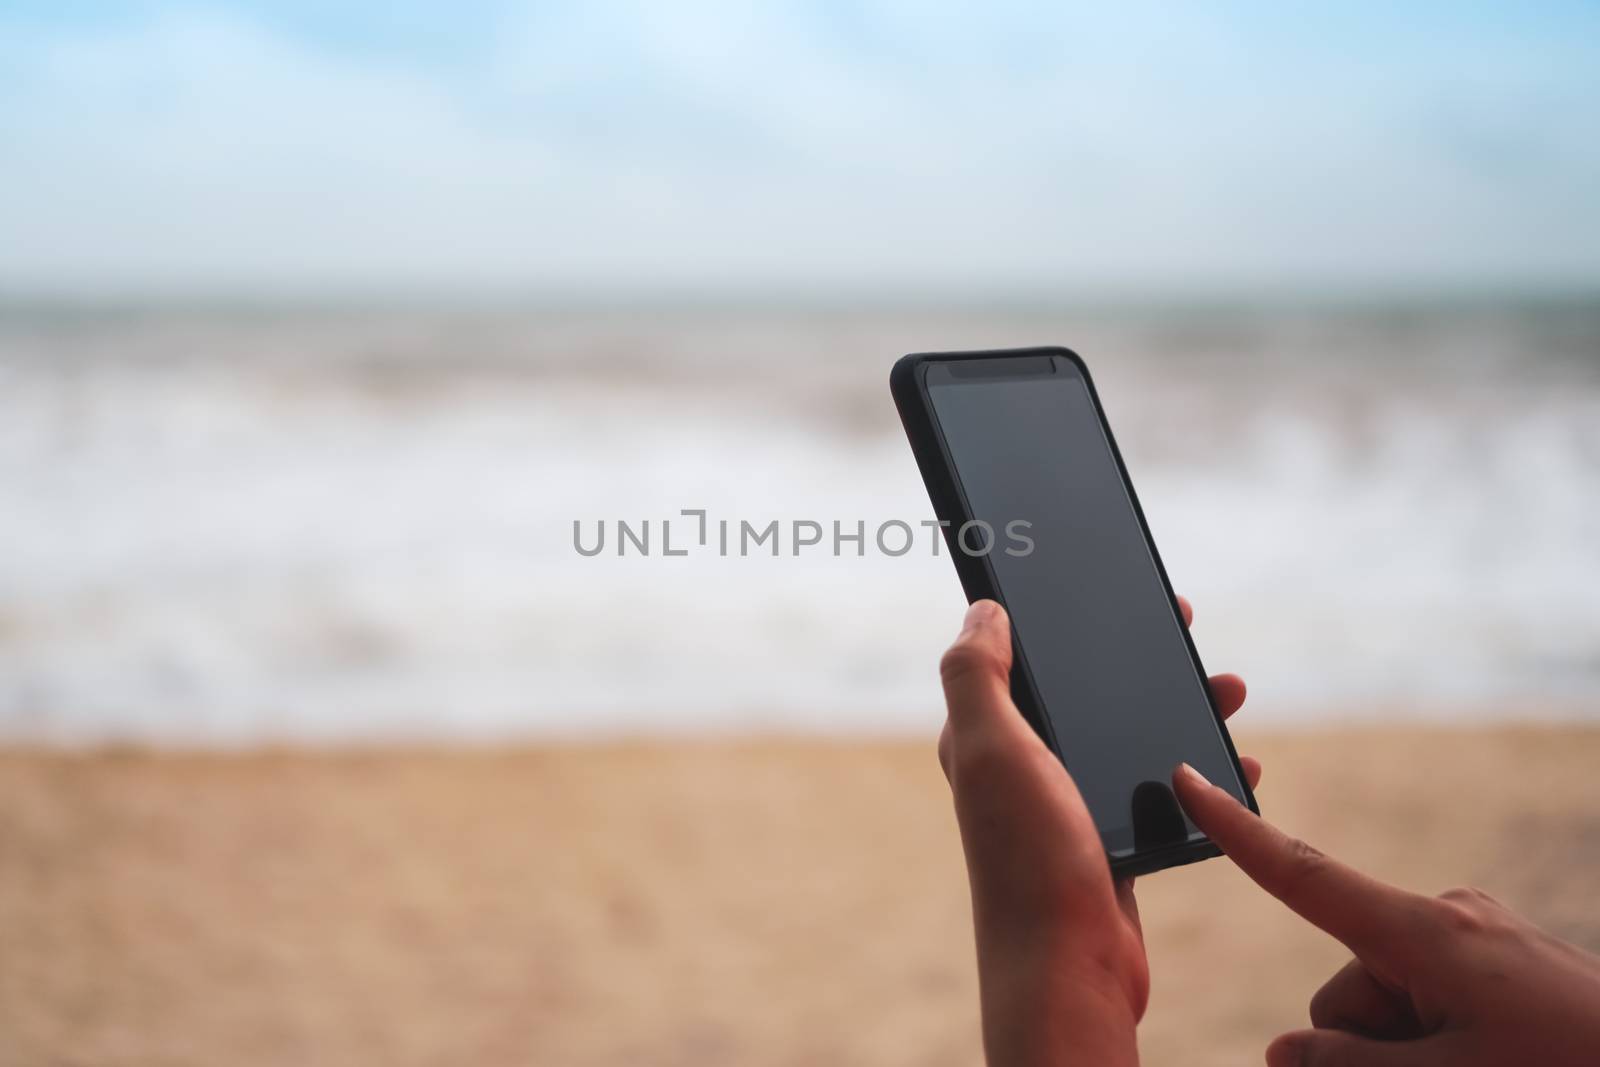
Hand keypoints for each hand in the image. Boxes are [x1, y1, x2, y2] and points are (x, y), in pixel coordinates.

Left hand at [937, 597, 1257, 1065]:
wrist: (1072, 967)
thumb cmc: (1029, 858)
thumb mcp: (991, 750)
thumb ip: (977, 675)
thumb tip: (982, 610)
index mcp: (987, 735)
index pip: (1022, 656)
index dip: (1060, 616)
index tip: (1114, 587)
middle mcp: (1023, 764)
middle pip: (1084, 689)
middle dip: (1134, 655)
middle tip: (1184, 628)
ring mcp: (1069, 802)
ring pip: (1128, 733)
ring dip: (1177, 705)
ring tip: (1227, 689)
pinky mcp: (1110, 837)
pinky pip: (1159, 786)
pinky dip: (1199, 769)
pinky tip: (1237, 764)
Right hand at [1173, 762, 1599, 1065]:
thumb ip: (1347, 1066)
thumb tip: (1284, 1051)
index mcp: (1425, 934)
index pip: (1301, 874)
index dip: (1234, 832)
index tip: (1186, 780)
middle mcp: (1447, 919)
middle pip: (1348, 988)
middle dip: (1366, 1047)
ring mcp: (1481, 939)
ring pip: (1391, 1006)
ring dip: (1408, 1054)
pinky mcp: (1505, 962)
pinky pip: (1434, 1001)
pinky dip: (1438, 1043)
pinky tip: (1488, 1062)